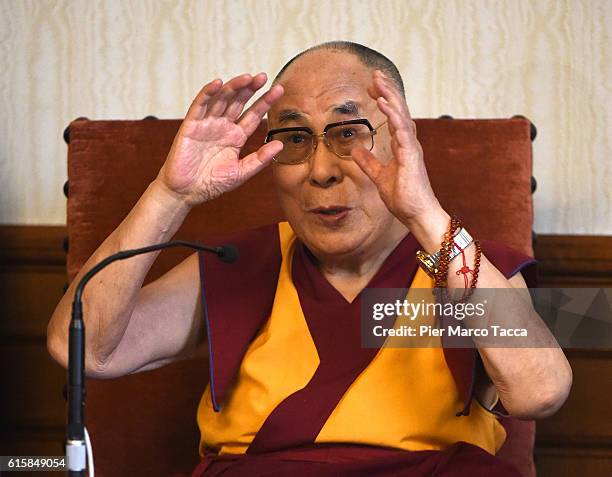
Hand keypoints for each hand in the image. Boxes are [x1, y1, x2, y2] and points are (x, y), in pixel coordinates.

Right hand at [157, 73, 283, 205]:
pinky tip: (218, 84)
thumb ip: (260, 159)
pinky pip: (199, 105)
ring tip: (247, 78)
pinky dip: (207, 93)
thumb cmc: (211, 184)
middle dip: (251, 89)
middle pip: (239, 102)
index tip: (278, 90)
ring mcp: (207, 124)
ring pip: (221, 99)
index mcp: (236, 137)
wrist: (186, 193)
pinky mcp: (191, 126)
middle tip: (263, 77)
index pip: (253, 115)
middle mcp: (222, 127)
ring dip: (233, 87)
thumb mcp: (241, 172)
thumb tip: (280, 144)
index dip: (265, 102)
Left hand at [351, 70, 442, 226]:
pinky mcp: (411, 155)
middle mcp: (408, 142)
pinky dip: (392, 114)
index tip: (373, 88)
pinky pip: (401, 129)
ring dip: (389, 96)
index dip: (384, 100)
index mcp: (403, 146)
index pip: (393, 116)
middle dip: (387, 90)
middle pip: (398, 109)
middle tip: (375, 74)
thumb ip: (368, 162)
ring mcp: (411, 147)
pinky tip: (383, 102)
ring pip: (401, 114)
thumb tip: (355, 149)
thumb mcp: (379, 177)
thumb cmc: (404, 198)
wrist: (417, 215)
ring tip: (378, 81)